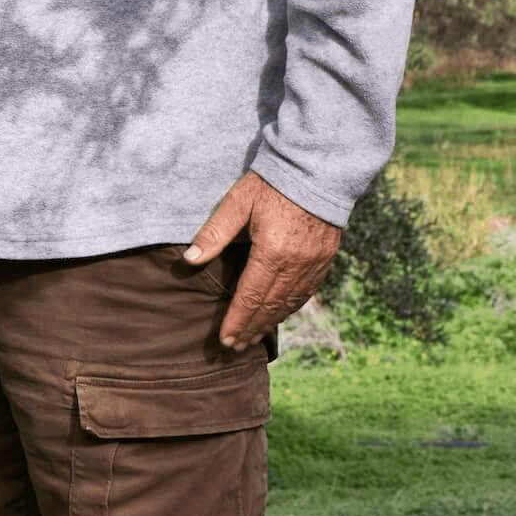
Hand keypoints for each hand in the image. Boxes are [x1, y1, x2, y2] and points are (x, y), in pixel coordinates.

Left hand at [186, 170, 342, 353]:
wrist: (316, 168)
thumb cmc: (271, 183)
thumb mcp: (238, 202)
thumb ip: (215, 233)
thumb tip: (190, 261)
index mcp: (272, 252)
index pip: (250, 297)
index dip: (237, 321)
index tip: (225, 340)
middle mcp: (296, 263)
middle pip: (270, 306)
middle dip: (251, 329)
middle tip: (235, 347)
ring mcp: (314, 263)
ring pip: (291, 302)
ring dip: (271, 322)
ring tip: (254, 338)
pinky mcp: (325, 258)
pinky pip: (308, 292)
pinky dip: (291, 307)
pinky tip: (280, 314)